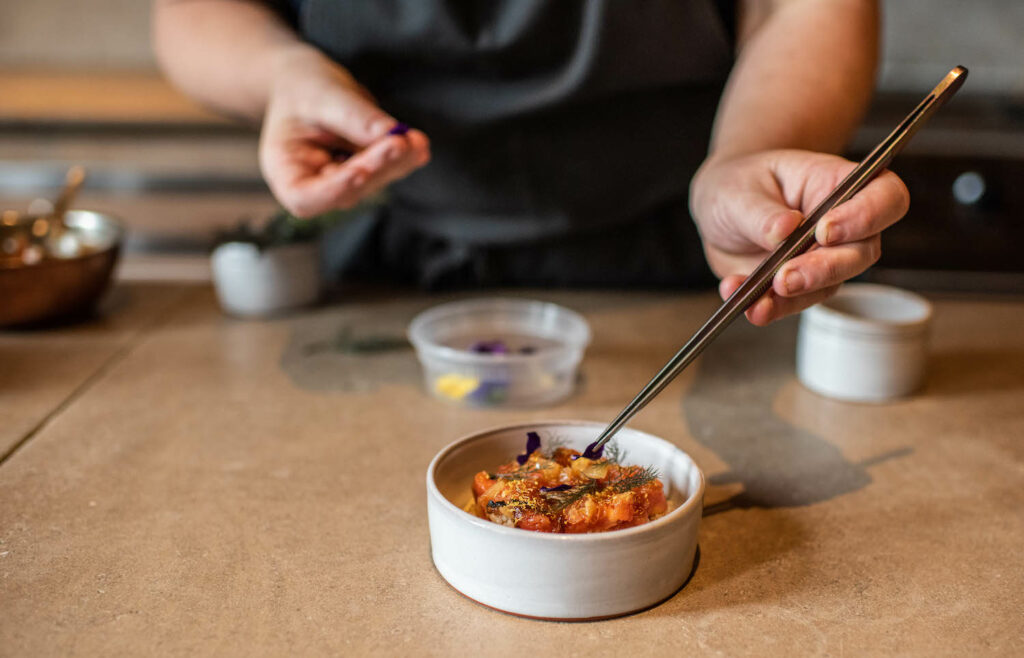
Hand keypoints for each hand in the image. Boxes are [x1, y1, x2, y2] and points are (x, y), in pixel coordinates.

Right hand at [259, 46, 430, 216]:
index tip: (361, 171)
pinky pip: (388, 168)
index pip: (303, 197)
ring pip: (374, 182)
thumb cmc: (303, 87)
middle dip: (376, 167)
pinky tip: (419, 145)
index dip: (334, 190)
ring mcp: (343, 182)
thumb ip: (352, 116)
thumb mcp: (320, 94)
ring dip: (397, 163)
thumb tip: (390, 135)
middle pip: (348, 190)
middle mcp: (314, 184)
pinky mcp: (366, 171)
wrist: (308, 81)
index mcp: (285, 170)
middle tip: (400, 142)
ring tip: (416, 141)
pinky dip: (405, 156)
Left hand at [689, 150, 909, 324]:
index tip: (824, 231)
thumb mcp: (740, 191)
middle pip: (862, 251)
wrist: (716, 214)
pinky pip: (795, 303)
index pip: (884, 197)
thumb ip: (761, 213)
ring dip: (797, 296)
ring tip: (760, 301)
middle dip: (825, 269)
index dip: (866, 216)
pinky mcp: (802, 286)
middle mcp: (844, 224)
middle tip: (785, 278)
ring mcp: (825, 258)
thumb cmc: (738, 186)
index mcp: (838, 182)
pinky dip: (771, 308)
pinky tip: (749, 306)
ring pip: (832, 284)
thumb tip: (786, 228)